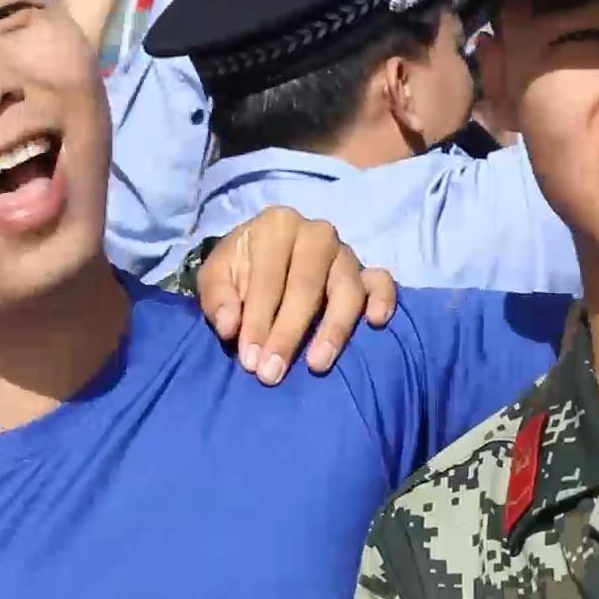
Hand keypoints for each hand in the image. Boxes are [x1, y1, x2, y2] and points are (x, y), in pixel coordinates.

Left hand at [196, 206, 396, 385]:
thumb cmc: (239, 271)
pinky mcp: (366, 271)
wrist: (261, 260)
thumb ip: (218, 298)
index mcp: (276, 225)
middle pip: (307, 285)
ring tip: (317, 364)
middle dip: (288, 333)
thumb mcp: (215, 278)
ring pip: (347, 288)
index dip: (258, 320)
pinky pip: (382, 282)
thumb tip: (231, 326)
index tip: (249, 360)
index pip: (269, 277)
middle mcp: (316, 233)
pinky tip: (375, 322)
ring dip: (333, 329)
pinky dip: (383, 300)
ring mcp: (345, 252)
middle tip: (272, 372)